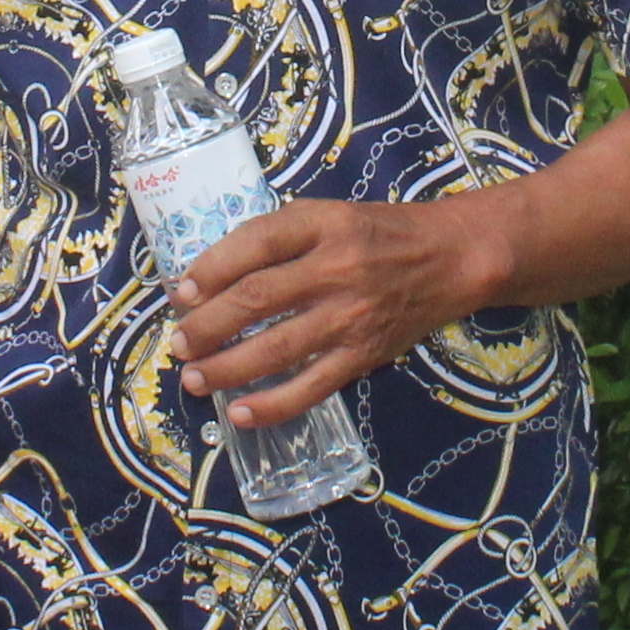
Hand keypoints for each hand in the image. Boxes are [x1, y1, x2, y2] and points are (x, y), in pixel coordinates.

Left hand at [173, 200, 506, 425]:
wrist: (450, 259)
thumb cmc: (377, 234)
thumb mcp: (329, 215)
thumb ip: (279, 239)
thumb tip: (211, 278)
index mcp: (324, 225)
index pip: (256, 243)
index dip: (211, 268)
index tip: (182, 292)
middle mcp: (336, 269)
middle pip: (256, 299)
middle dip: (207, 326)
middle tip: (179, 343)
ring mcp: (351, 316)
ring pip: (276, 348)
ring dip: (226, 368)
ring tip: (193, 379)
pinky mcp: (364, 355)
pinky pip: (312, 387)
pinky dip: (272, 405)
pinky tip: (239, 413)